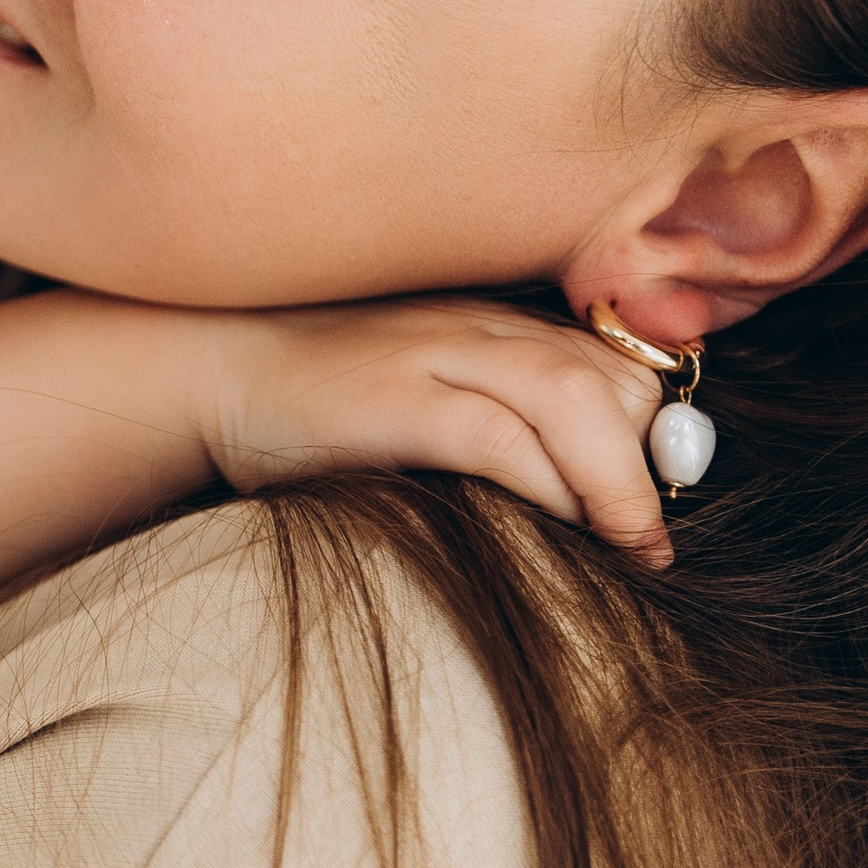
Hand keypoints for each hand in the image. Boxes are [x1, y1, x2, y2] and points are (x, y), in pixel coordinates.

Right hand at [204, 298, 673, 564]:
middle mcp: (477, 326)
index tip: (659, 499)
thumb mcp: (420, 395)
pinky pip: (498, 434)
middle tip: (651, 536)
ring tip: (634, 543)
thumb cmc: (314, 404)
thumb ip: (490, 419)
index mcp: (490, 324)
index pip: (612, 361)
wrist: (209, 372)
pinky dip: (548, 482)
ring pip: (573, 398)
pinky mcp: (392, 398)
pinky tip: (563, 528)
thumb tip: (574, 493)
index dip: (655, 429)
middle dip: (651, 459)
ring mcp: (433, 354)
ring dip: (620, 478)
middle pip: (610, 376)